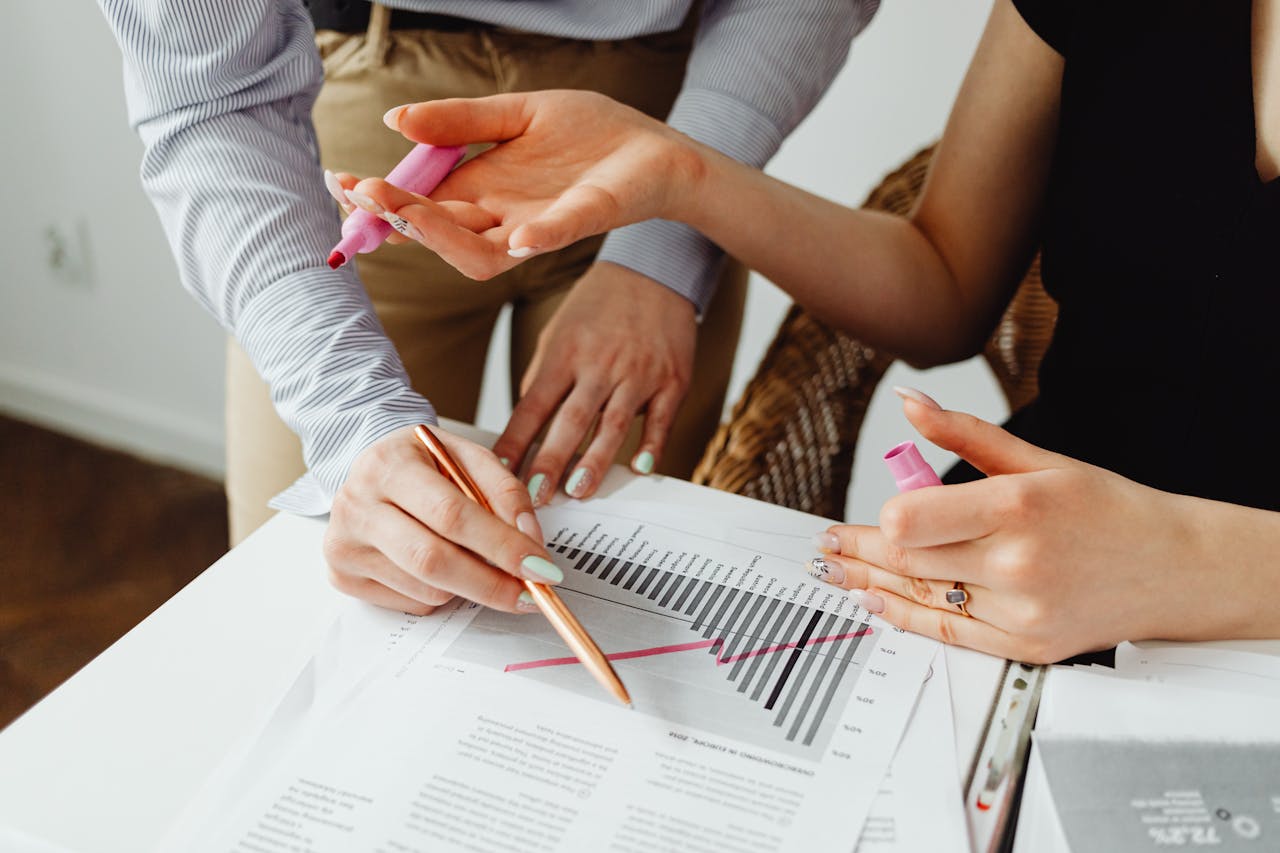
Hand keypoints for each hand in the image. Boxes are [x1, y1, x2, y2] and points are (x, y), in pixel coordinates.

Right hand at [323, 426, 562, 614]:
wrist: (370, 467)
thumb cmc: (424, 463)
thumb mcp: (467, 457)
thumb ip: (505, 491)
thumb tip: (529, 541)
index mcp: (389, 465)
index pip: (451, 514)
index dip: (500, 545)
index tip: (539, 567)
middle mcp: (357, 506)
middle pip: (432, 561)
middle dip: (491, 583)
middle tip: (529, 593)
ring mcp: (345, 545)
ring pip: (426, 589)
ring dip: (468, 586)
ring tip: (475, 560)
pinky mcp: (344, 577)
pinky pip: (412, 603)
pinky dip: (441, 594)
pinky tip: (439, 565)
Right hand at [340, 91, 703, 279]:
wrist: (654, 148)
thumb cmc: (588, 134)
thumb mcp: (515, 114)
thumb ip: (459, 121)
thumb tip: (394, 120)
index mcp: (482, 191)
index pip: (420, 206)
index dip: (381, 201)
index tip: (342, 184)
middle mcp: (502, 218)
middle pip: (440, 232)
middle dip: (398, 217)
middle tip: (362, 195)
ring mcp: (540, 226)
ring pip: (481, 252)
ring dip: (443, 238)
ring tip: (406, 215)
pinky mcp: (584, 219)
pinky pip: (555, 237)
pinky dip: (537, 238)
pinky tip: (516, 235)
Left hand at [496, 262, 696, 504]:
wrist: (653, 271)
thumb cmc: (598, 306)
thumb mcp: (559, 332)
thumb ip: (543, 376)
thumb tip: (525, 422)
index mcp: (566, 353)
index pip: (533, 405)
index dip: (516, 441)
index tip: (501, 472)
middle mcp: (600, 365)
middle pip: (571, 420)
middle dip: (550, 461)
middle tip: (535, 495)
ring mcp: (638, 374)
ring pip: (613, 424)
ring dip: (594, 462)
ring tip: (578, 491)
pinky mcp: (672, 380)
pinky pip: (660, 419)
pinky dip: (651, 445)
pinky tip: (639, 468)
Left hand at [810, 390, 1205, 663]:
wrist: (1173, 569)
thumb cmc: (1105, 509)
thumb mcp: (1038, 458)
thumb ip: (964, 434)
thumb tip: (910, 404)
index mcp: (1018, 505)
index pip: (913, 520)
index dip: (881, 522)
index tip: (864, 517)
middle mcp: (1017, 561)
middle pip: (908, 559)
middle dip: (857, 550)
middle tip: (826, 544)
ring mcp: (1021, 609)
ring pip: (920, 595)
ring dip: (869, 582)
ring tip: (836, 570)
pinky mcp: (1025, 644)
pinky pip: (947, 630)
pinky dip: (903, 615)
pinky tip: (874, 599)